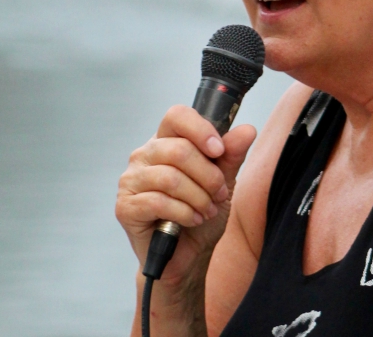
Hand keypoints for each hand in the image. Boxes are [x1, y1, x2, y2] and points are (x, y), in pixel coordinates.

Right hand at [116, 104, 256, 287]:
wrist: (188, 257)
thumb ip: (231, 156)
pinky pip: (158, 202)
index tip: (219, 151)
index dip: (200, 130)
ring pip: (170, 177)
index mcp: (165, 142)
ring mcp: (131, 180)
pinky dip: (183, 212)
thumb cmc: (200, 216)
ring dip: (198, 197)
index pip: (177, 116)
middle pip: (179, 150)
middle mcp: (144, 156)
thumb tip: (247, 130)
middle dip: (208, 176)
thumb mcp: (223, 183)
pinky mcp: (125, 207)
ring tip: (207, 210)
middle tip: (219, 194)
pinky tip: (192, 220)